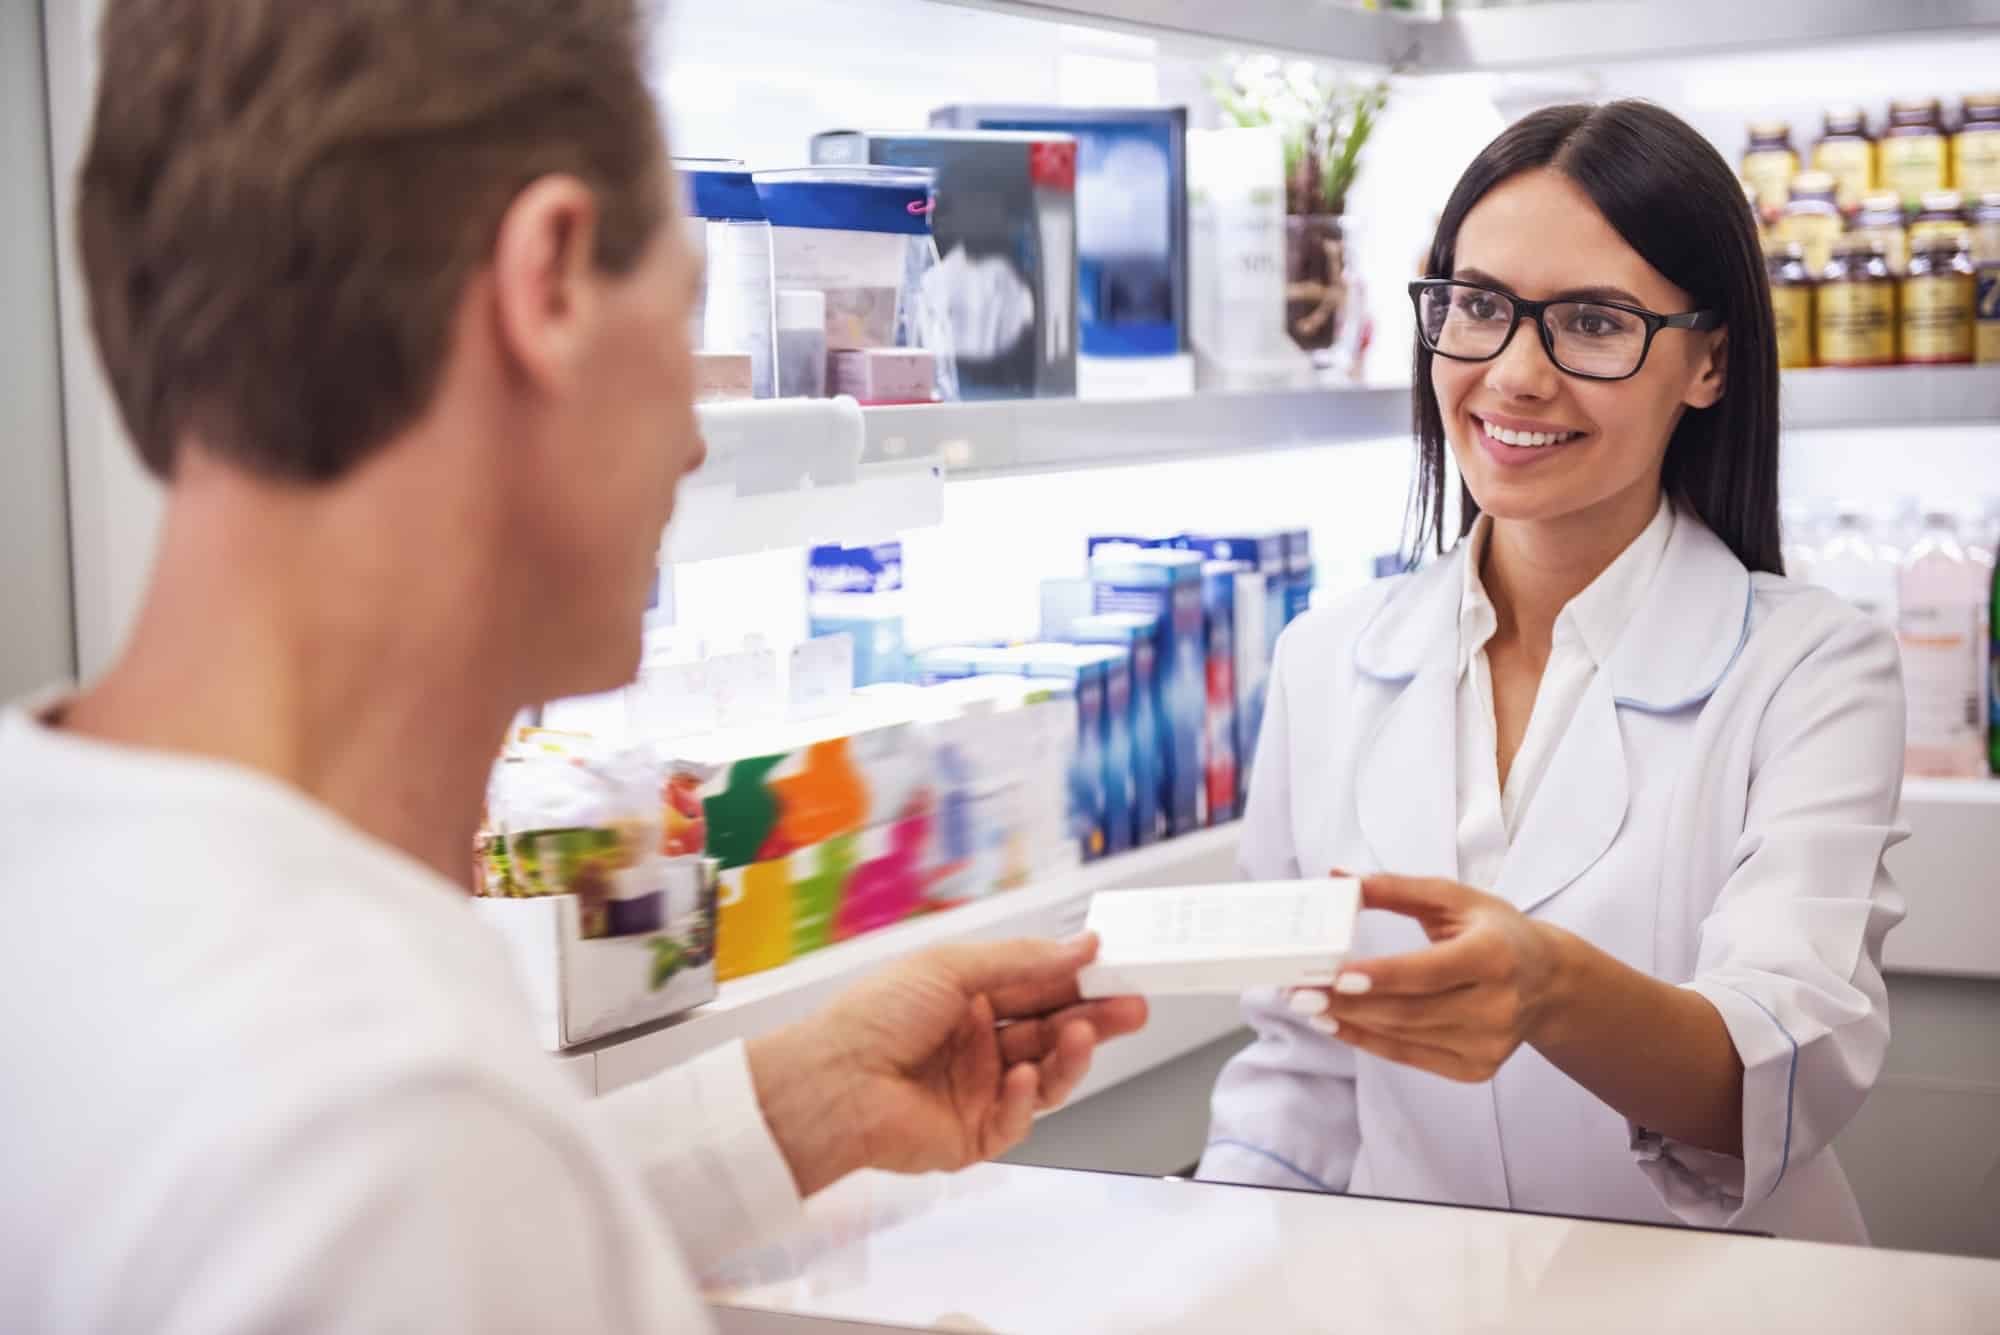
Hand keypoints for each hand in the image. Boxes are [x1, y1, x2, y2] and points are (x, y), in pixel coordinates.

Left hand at [749, 935, 1147, 1194]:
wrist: (834, 1083)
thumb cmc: (878, 1016)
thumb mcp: (953, 969)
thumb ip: (1023, 962)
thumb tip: (1082, 946)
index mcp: (968, 999)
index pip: (1037, 988)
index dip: (1077, 980)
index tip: (1116, 968)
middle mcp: (977, 1043)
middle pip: (1050, 1031)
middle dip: (1094, 1018)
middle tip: (1133, 1006)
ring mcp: (978, 1090)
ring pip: (1044, 1075)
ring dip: (1069, 1055)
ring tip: (1086, 1033)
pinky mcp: (974, 1134)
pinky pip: (1017, 1117)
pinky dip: (1025, 1098)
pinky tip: (1022, 1078)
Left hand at [1288, 874, 1568, 1082]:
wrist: (1548, 983)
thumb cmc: (1495, 932)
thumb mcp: (1454, 898)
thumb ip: (1395, 888)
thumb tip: (1337, 878)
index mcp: (1495, 956)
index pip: (1430, 971)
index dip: (1382, 976)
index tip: (1337, 975)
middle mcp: (1498, 1006)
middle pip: (1409, 1010)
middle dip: (1347, 1002)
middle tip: (1299, 991)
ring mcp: (1488, 1044)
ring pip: (1404, 1036)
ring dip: (1351, 1022)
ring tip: (1309, 1005)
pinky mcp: (1477, 1068)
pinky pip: (1410, 1057)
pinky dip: (1369, 1040)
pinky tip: (1338, 1024)